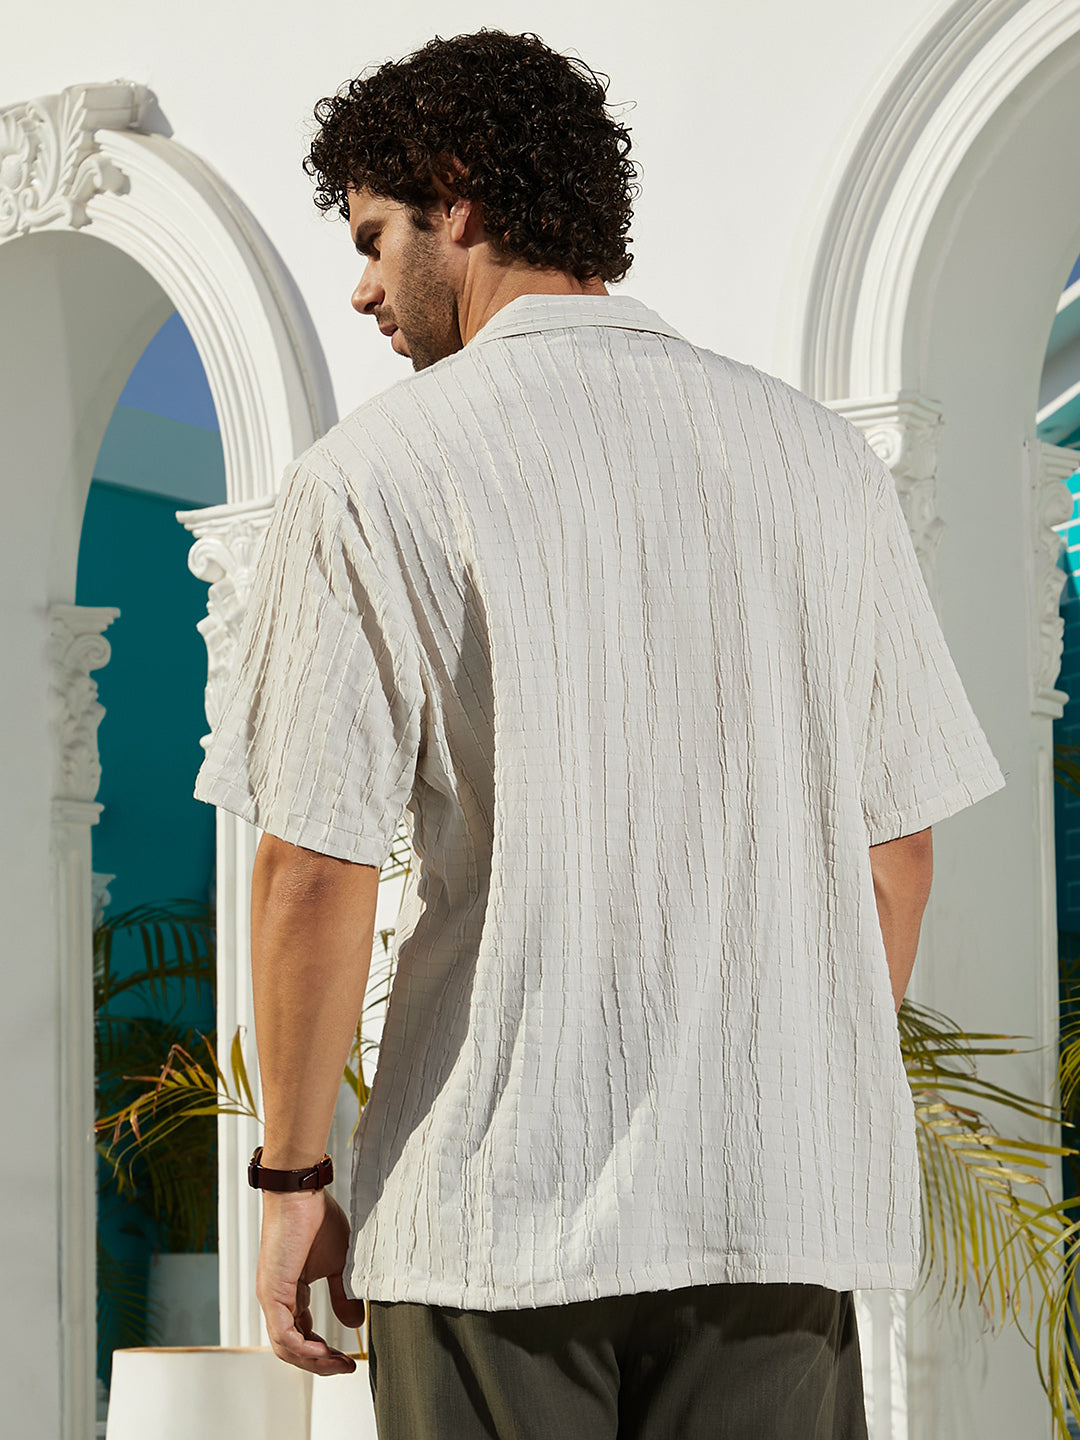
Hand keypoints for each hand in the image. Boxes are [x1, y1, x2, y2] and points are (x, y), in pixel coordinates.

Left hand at [255, 1187, 366, 1373]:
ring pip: (286, 1347)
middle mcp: (276, 1300)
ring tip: (337, 1364)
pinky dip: (303, 1348)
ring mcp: (271, 1298)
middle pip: (292, 1348)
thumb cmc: (317, 1218)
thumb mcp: (338, 1263)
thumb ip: (342, 1294)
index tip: (348, 1359)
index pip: (302, 1335)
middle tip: (344, 1367)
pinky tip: (324, 1352)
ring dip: (313, 1361)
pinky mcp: (271, 1293)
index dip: (324, 1352)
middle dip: (320, 1364)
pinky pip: (283, 1334)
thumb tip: (353, 1323)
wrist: (300, 1192)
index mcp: (290, 1293)